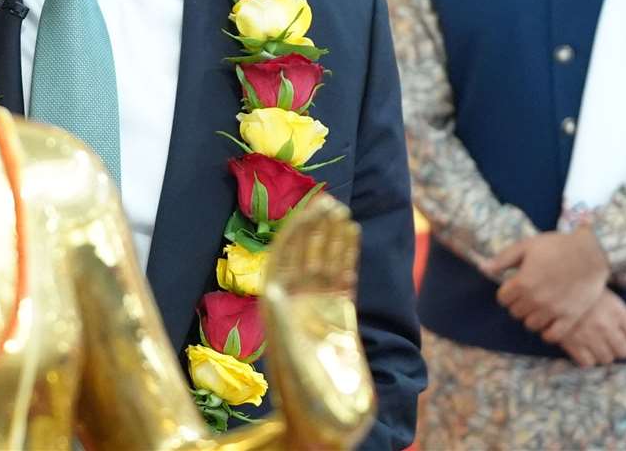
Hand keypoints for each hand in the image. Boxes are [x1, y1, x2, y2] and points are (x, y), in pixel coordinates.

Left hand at [259, 194, 376, 450]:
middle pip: (302, 252)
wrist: (325, 425)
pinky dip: (346, 253)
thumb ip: (284, 322)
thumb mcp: (286, 351)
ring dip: (330, 234)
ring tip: (340, 210)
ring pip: (322, 260)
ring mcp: (317, 306)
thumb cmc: (304, 396)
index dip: (296, 228)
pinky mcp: (339, 316)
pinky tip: (351, 233)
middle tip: (329, 200)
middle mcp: (294, 301)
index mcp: (276, 304)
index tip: (309, 204)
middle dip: (314, 226)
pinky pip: (341, 276)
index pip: (284, 254)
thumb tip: (274, 295)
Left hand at [485, 228, 608, 337]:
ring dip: (531, 317)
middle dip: (518, 304)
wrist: (591, 252)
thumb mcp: (526, 246)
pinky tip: (550, 321)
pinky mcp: (570, 317)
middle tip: (527, 296)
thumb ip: (503, 259)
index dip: (507, 293)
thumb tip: (482, 268)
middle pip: (516, 313)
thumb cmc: (557, 246)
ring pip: (531, 325)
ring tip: (538, 307)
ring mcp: (554, 310)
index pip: (503, 299)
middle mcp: (536, 299)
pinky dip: (548, 332)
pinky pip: (552, 336)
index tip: (514, 288)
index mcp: (523, 282)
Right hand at [548, 290, 625, 366]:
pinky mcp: (571, 343)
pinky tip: (582, 349)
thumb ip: (617, 312)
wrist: (549, 285)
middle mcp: (606, 325)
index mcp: (617, 310)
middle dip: (620, 348)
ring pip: (606, 359)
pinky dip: (587, 358)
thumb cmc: (578, 286)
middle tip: (611, 342)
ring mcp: (589, 335)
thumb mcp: (602, 292)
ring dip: (603, 354)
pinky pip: (587, 362)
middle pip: (624, 351)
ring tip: (595, 345)